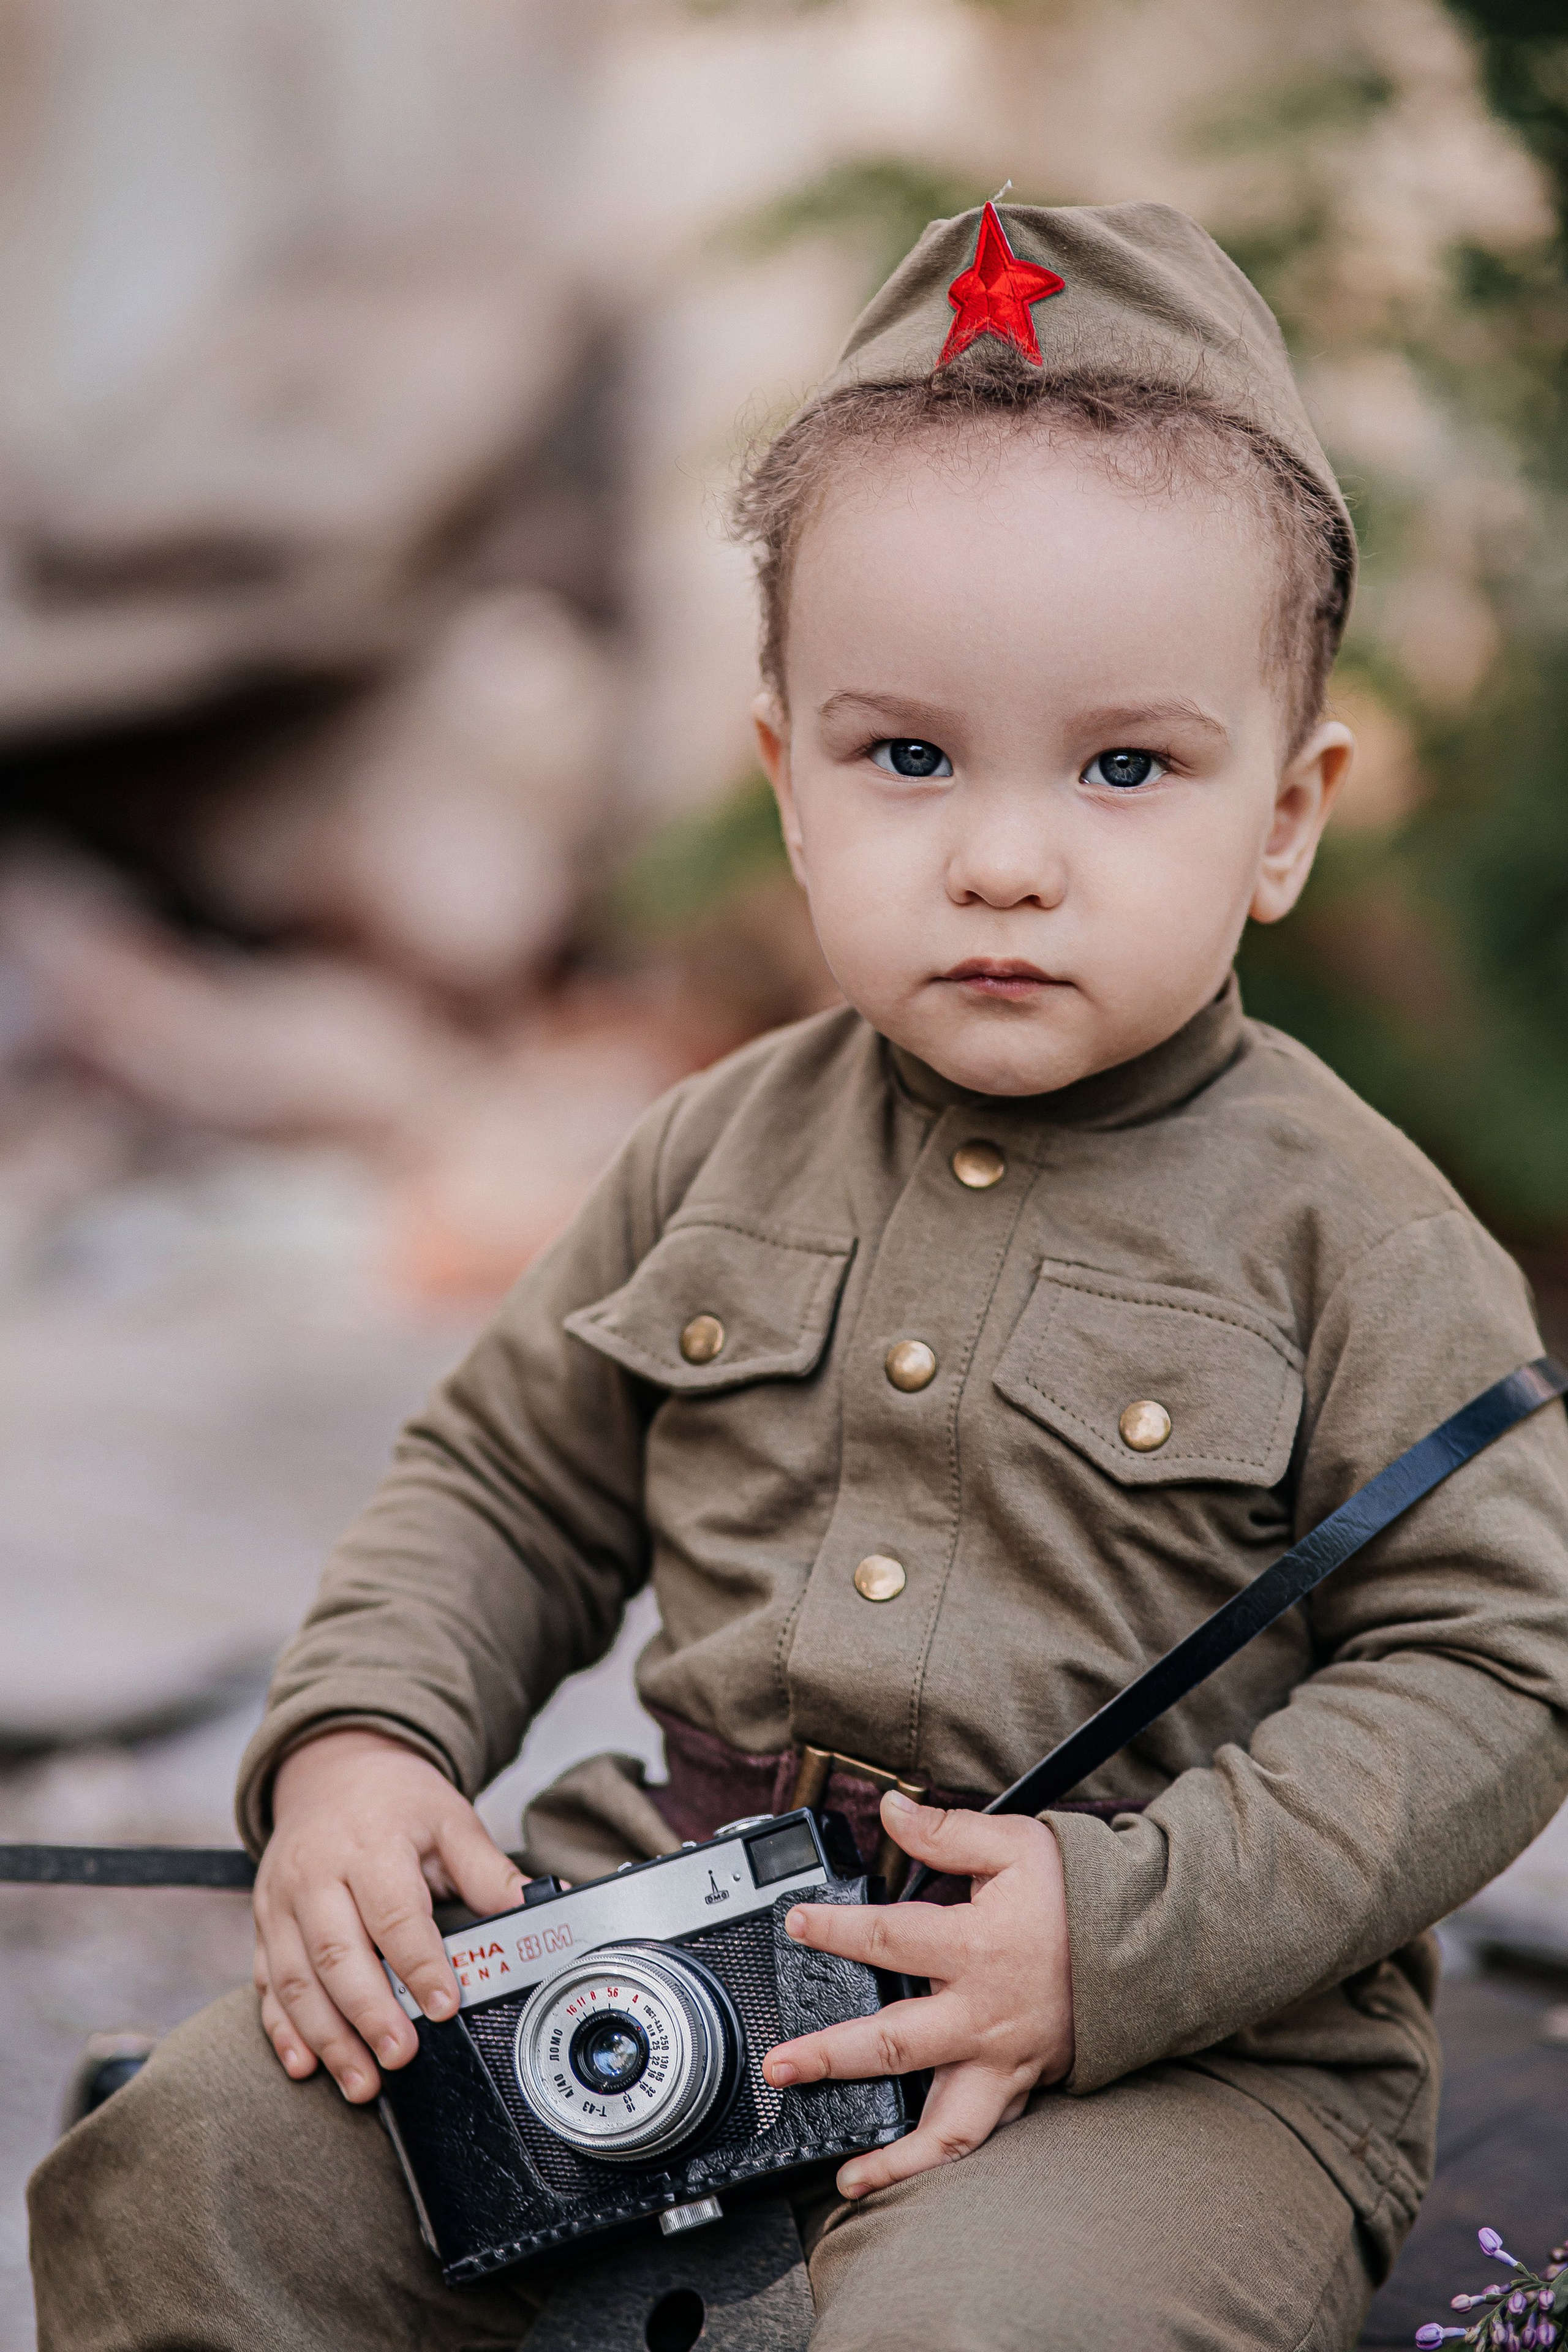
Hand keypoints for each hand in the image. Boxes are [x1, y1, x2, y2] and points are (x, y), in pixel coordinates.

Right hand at [253, 1727, 524, 2103]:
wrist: (331, 1769)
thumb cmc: (396, 1801)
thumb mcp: (450, 1821)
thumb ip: (489, 1872)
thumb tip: (542, 1906)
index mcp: (369, 1844)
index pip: (393, 1912)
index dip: (419, 1963)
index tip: (445, 2005)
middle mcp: (316, 1873)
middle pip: (337, 1952)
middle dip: (368, 2013)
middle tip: (401, 2057)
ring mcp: (281, 1901)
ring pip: (296, 1978)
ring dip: (327, 2036)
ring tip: (361, 2081)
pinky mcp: (264, 1924)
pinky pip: (266, 1983)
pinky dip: (282, 2029)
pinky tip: (303, 2064)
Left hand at [761, 1791, 1073, 2196]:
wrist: (1146, 1944)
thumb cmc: (1076, 1894)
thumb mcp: (1015, 1844)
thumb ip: (947, 1832)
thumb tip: (891, 1809)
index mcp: (976, 1949)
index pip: (888, 1938)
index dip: (835, 1930)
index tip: (796, 1925)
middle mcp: (983, 2016)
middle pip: (894, 2045)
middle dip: (830, 2057)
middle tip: (779, 2066)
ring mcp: (1003, 2061)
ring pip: (945, 2125)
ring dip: (893, 2156)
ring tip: (845, 2175)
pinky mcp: (1020, 2085)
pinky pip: (980, 2137)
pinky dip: (940, 2162)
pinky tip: (903, 2173)